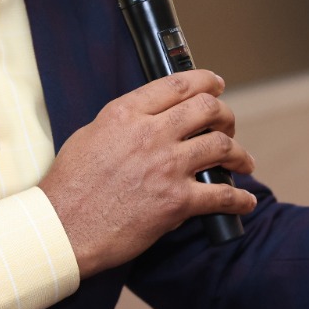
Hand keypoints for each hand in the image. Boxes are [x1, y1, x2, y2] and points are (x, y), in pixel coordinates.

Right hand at [41, 70, 256, 277]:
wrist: (63, 228)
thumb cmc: (70, 186)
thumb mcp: (90, 135)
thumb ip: (123, 122)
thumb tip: (147, 120)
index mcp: (126, 113)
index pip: (178, 84)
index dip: (205, 81)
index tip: (216, 85)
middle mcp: (150, 134)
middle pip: (207, 108)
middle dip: (226, 115)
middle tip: (228, 126)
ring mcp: (167, 167)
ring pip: (222, 146)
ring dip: (239, 153)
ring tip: (243, 161)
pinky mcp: (176, 201)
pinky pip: (222, 195)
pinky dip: (239, 199)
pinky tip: (245, 200)